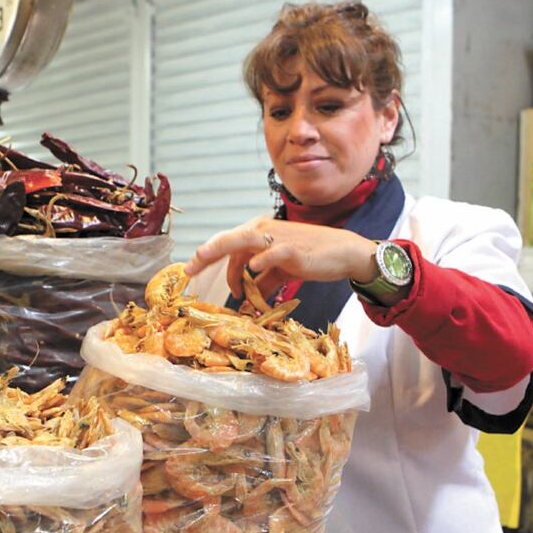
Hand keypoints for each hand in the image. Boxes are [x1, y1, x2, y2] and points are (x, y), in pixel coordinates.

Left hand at [185, 217, 379, 299]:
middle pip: (228, 240)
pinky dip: (262, 260)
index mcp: (259, 234)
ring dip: (223, 250)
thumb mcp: (280, 272)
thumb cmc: (309, 259)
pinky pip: (274, 253)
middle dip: (206, 254)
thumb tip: (245, 300)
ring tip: (204, 258)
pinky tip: (252, 269)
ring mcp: (279, 239)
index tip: (190, 271)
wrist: (342, 253)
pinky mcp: (294, 250)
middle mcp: (265, 232)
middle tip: (189, 268)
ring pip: (244, 240)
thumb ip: (261, 282)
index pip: (227, 244)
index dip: (207, 256)